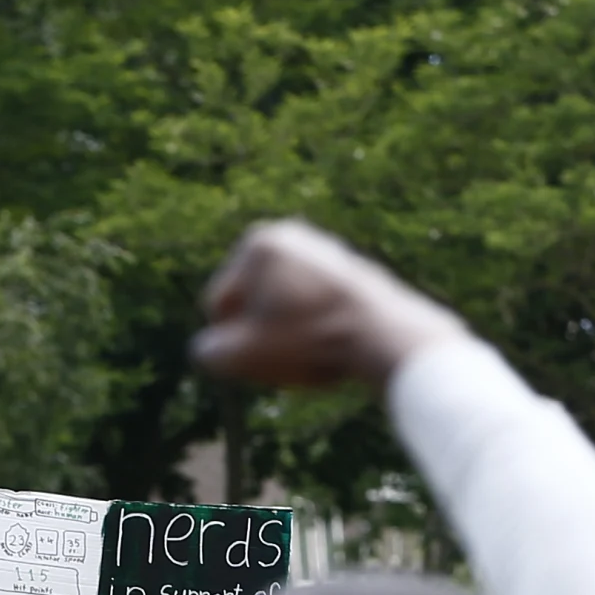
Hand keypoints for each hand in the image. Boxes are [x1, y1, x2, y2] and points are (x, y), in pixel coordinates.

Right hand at [193, 220, 464, 393]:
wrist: (386, 336)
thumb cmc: (309, 340)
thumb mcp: (242, 355)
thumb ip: (209, 352)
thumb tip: (207, 349)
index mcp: (257, 243)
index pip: (218, 305)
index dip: (233, 341)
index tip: (264, 353)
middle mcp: (291, 235)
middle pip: (253, 304)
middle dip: (261, 335)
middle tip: (286, 358)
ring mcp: (324, 252)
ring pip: (284, 309)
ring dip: (287, 336)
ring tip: (310, 356)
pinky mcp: (350, 273)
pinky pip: (314, 310)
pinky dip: (315, 331)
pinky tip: (332, 349)